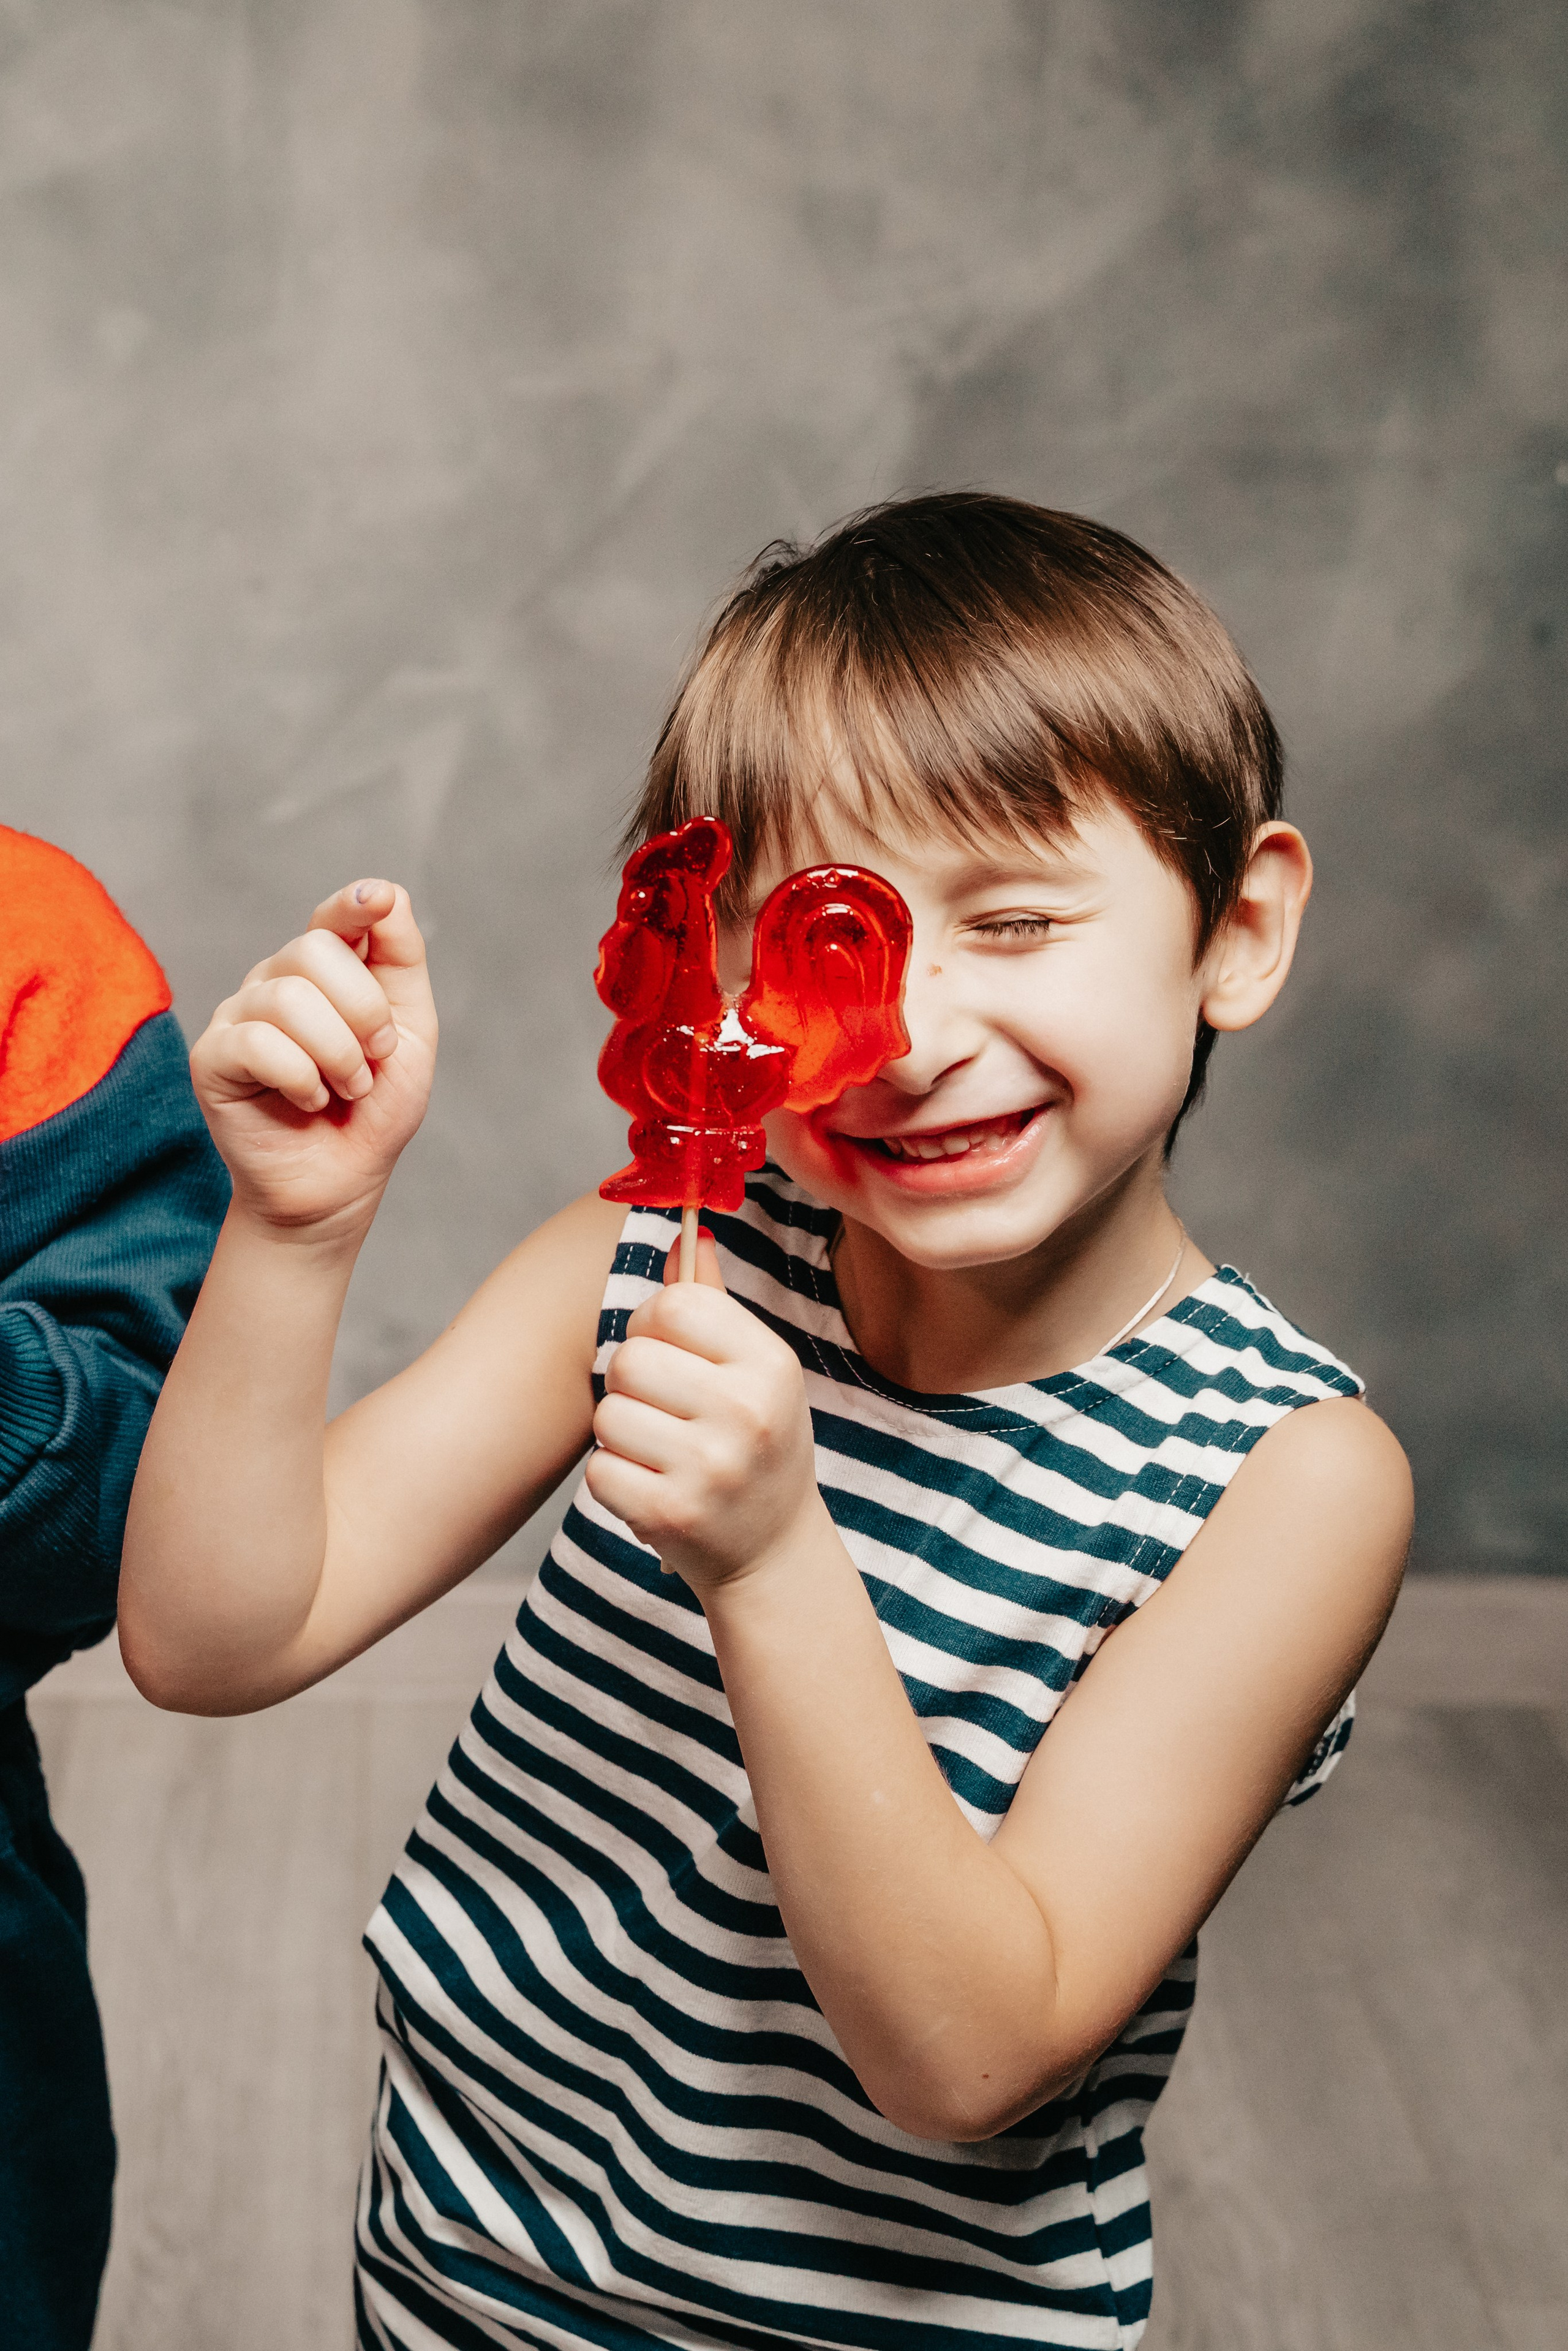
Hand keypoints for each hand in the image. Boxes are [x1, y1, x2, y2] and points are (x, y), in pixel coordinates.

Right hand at [190, 880, 436, 1236]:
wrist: (342, 1184)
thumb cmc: (374, 1110)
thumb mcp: (409, 1034)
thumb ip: (400, 962)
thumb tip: (385, 892)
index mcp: (325, 972)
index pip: (333, 916)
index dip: (354, 903)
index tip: (376, 900)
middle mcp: (276, 981)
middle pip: (315, 950)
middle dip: (364, 1012)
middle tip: (373, 1061)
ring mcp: (239, 1016)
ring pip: (289, 998)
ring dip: (338, 1055)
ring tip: (344, 1090)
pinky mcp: (211, 1057)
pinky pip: (259, 1043)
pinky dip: (302, 1079)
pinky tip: (308, 1102)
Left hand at [584, 1231, 825, 1592]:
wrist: (773, 1553)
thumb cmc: (755, 1447)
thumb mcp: (755, 1373)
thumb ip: (714, 1306)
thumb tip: (688, 1234)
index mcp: (770, 1364)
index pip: (675, 1304)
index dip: (653, 1323)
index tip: (667, 1351)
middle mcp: (746, 1412)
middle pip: (631, 1356)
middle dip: (632, 1380)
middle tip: (662, 1409)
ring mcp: (709, 1467)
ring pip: (608, 1412)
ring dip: (621, 1431)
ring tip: (660, 1450)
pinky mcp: (670, 1513)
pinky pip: (599, 1468)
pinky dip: (614, 1477)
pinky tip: (652, 1485)